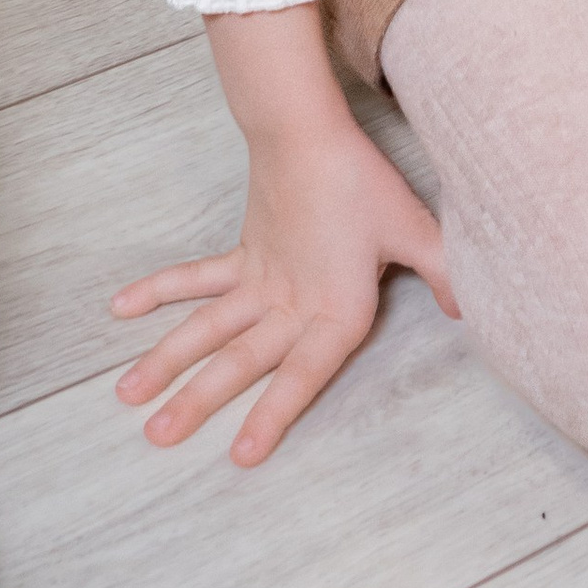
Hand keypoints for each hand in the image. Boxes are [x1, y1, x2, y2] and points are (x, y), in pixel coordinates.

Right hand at [111, 122, 455, 464]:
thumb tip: (466, 311)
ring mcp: (258, 279)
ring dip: (165, 360)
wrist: (309, 132)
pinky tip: (121, 309)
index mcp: (334, 308)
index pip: (302, 374)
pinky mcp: (242, 254)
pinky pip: (195, 279)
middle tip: (156, 437)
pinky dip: (158, 292)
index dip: (272, 416)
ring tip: (127, 396)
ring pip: (205, 328)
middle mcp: (289, 302)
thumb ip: (444, 275)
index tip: (238, 455)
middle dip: (197, 401)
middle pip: (239, 360)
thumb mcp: (414, 230)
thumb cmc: (363, 182)